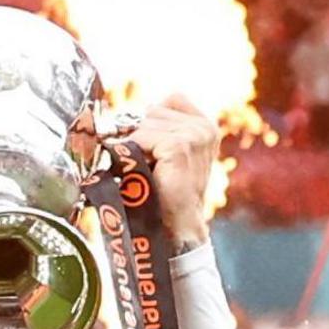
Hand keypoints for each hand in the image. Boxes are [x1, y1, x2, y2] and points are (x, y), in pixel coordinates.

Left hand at [122, 96, 221, 248]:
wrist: (175, 227)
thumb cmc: (166, 194)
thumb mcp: (167, 154)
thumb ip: (159, 129)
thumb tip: (122, 117)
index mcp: (206, 126)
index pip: (168, 101)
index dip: (150, 123)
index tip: (149, 151)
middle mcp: (204, 127)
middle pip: (152, 111)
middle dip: (140, 136)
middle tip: (146, 166)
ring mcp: (194, 135)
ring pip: (144, 124)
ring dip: (136, 147)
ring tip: (147, 172)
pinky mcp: (180, 146)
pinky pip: (141, 137)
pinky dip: (134, 153)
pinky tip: (144, 172)